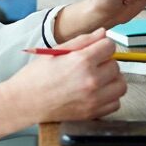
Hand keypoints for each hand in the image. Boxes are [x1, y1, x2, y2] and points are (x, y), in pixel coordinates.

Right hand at [0, 29, 126, 138]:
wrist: (25, 102)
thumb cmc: (35, 77)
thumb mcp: (55, 51)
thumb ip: (82, 41)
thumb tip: (102, 33)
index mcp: (81, 61)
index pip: (109, 46)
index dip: (102, 45)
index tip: (96, 49)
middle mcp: (91, 80)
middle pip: (116, 65)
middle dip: (105, 62)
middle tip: (91, 65)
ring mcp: (94, 98)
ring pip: (120, 84)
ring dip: (111, 80)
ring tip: (96, 79)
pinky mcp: (93, 112)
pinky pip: (115, 102)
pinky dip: (109, 97)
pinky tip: (96, 92)